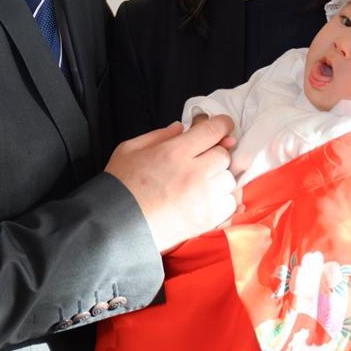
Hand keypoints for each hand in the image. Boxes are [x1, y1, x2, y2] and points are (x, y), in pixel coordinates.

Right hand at [104, 115, 237, 253]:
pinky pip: (230, 203)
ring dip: (218, 178)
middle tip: (200, 161)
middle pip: (224, 155)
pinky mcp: (207, 219)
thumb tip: (180, 128)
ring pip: (229, 179)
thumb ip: (158, 135)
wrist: (119, 226)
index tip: (223, 125)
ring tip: (200, 184)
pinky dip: (222, 200)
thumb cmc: (121, 188)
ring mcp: (203, 197)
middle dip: (214, 154)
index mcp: (173, 152)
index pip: (211, 131)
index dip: (221, 124)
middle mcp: (193, 173)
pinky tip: (205, 200)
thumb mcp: (129, 150)